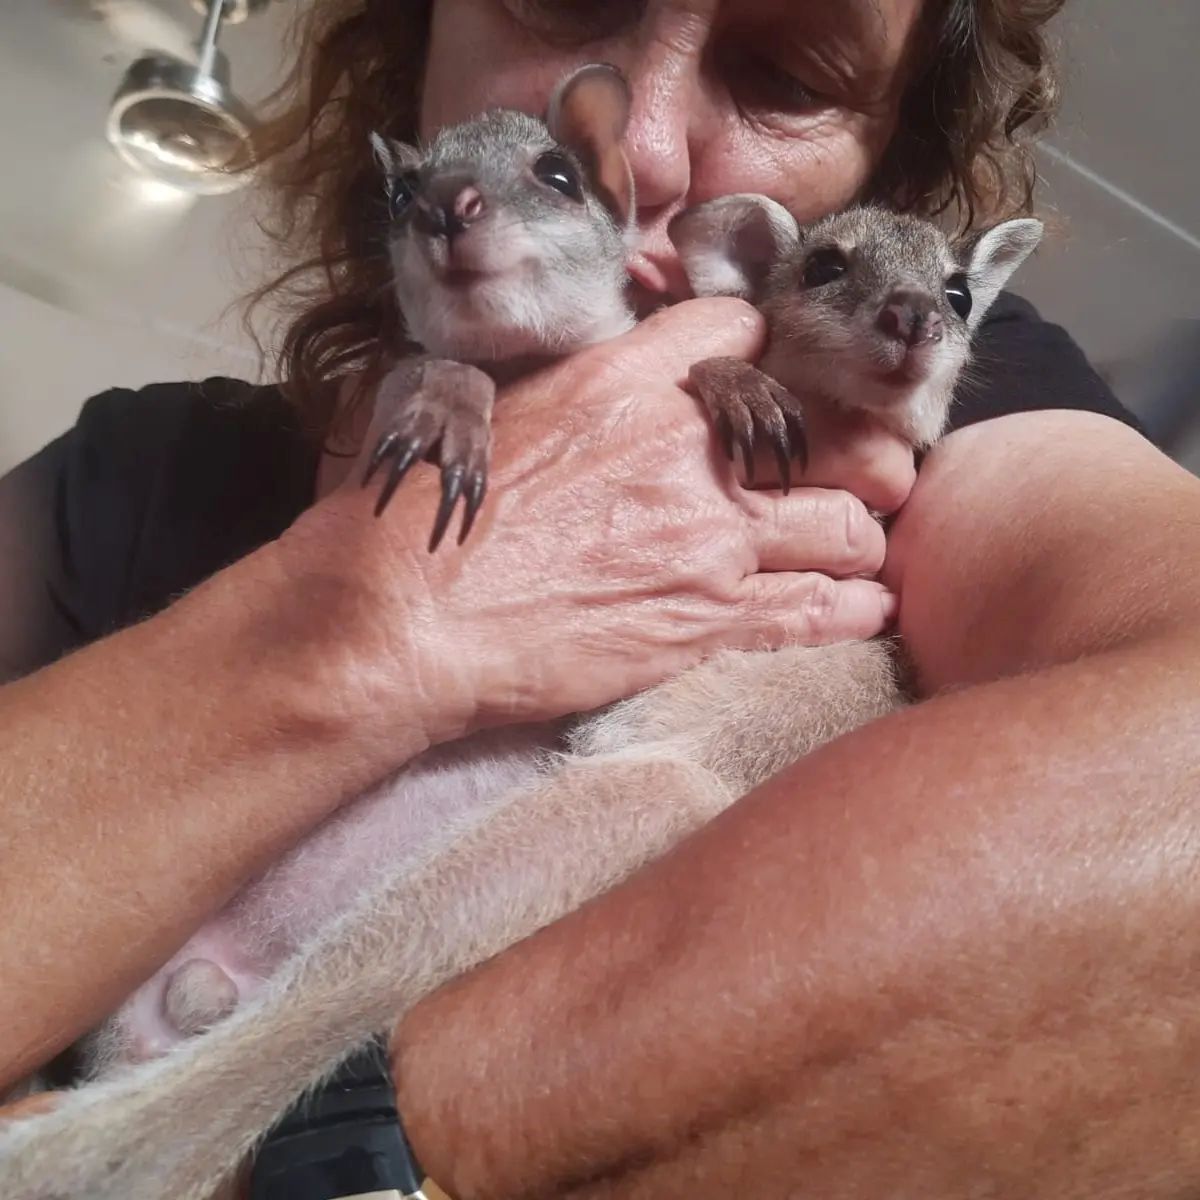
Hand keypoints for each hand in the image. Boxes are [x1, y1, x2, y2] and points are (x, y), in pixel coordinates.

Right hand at [279, 298, 912, 745]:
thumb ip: (568, 395)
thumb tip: (591, 402)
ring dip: (858, 534)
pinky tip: (866, 605)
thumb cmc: (421, 516)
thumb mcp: (489, 412)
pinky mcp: (706, 623)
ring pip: (842, 525)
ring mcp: (709, 541)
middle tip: (864, 473)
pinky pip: (814, 610)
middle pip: (824, 433)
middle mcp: (686, 451)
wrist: (403, 619)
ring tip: (863, 547)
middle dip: (853, 453)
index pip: (739, 336)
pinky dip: (851, 607)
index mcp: (623, 380)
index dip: (758, 362)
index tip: (762, 394)